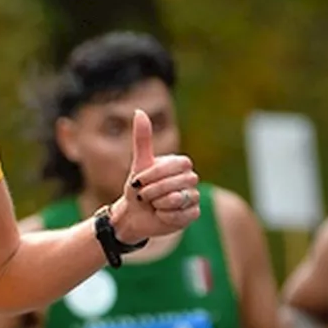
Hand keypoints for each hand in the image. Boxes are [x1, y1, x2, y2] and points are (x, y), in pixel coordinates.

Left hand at [109, 110, 201, 241]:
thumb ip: (143, 139)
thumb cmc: (138, 188)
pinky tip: (160, 215)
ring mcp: (194, 196)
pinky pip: (180, 215)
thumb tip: (139, 111)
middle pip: (177, 183)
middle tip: (143, 195)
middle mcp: (191, 179)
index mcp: (181, 164)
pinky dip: (165, 216)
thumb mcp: (139, 164)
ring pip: (178, 199)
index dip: (154, 175)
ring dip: (158, 203)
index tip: (137, 182)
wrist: (134, 215)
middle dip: (153, 191)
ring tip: (153, 204)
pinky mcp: (192, 214)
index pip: (176, 165)